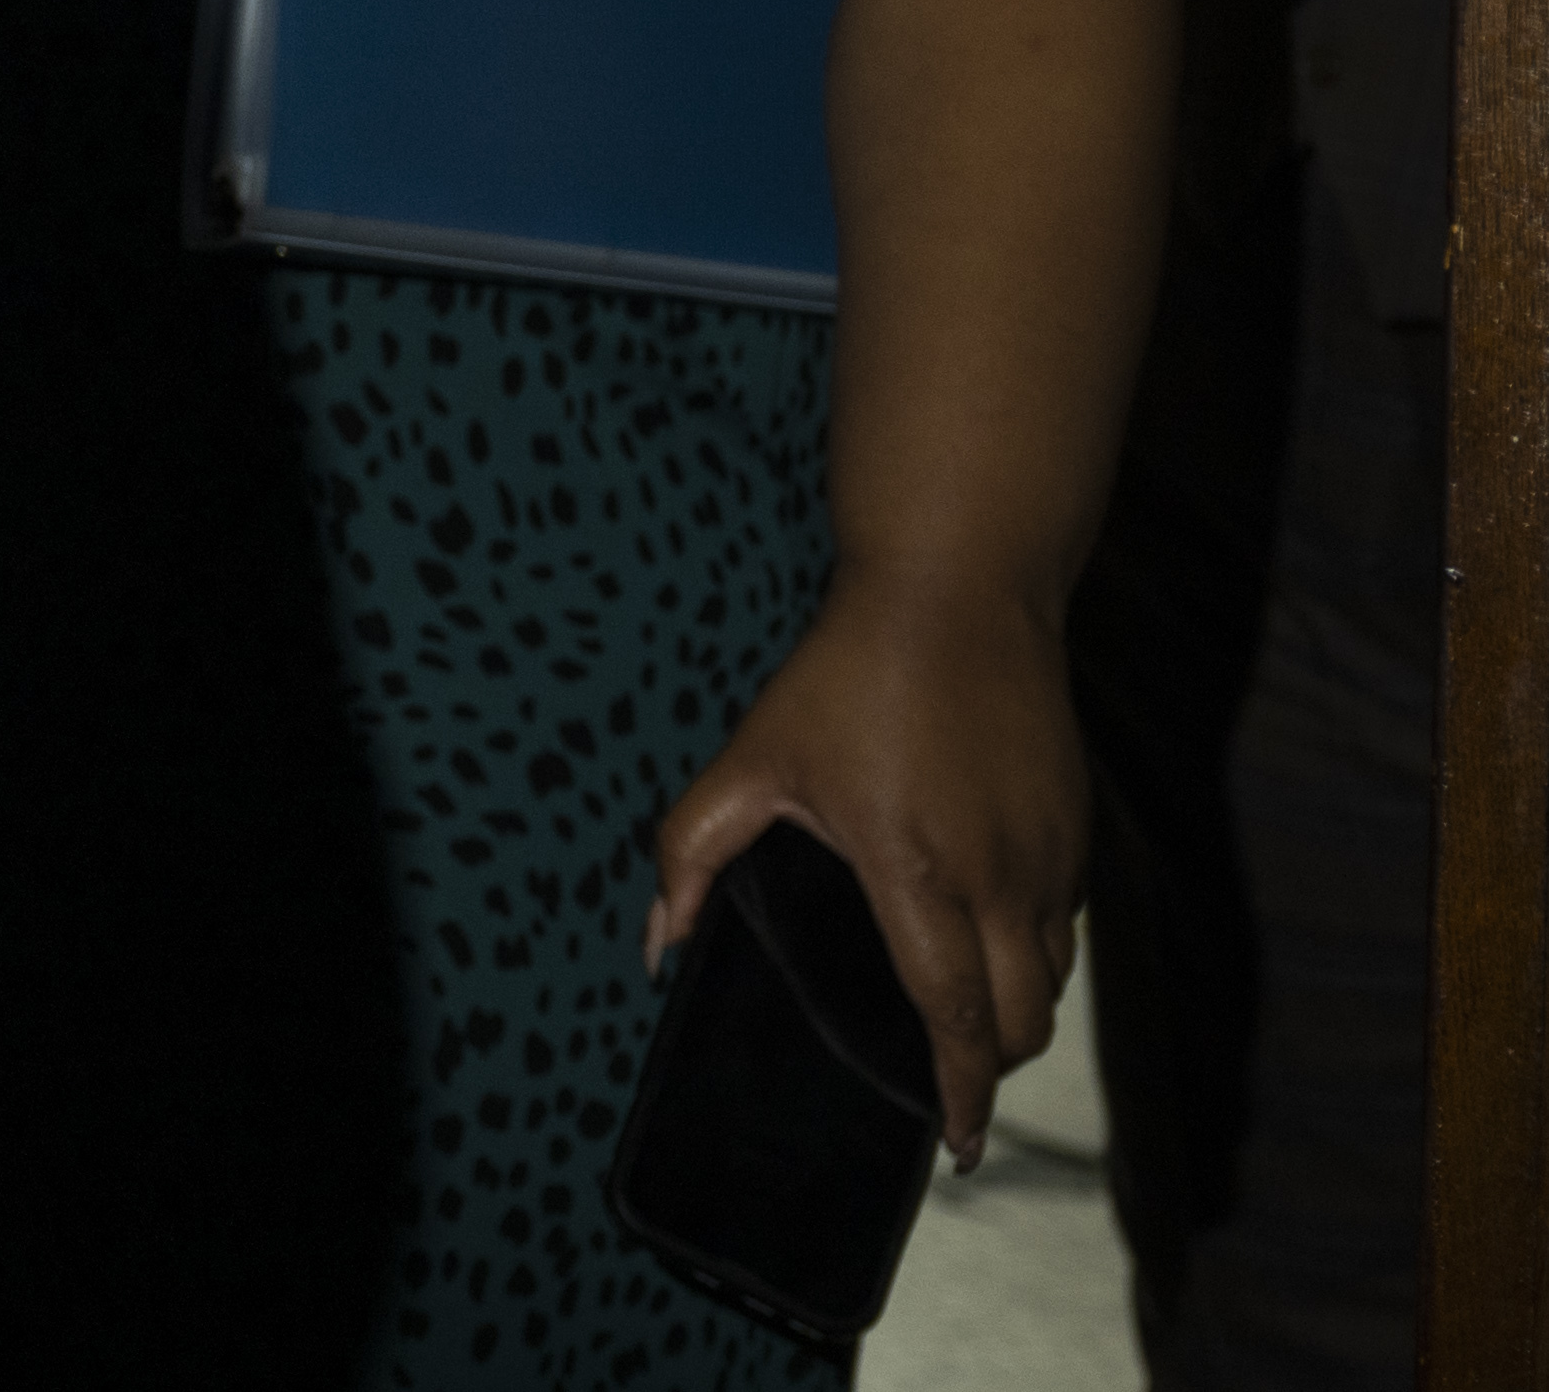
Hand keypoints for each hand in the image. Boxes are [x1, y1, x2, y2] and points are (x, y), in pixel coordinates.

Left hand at [647, 565, 1086, 1162]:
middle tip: (943, 1078)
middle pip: (1020, 1024)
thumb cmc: (847, 678)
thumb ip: (692, 851)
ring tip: (961, 1019)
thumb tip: (657, 941)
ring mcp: (1054, 858)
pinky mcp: (1081, 833)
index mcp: (919, 873)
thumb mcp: (753, 759)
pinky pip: (1068, 928)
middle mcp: (1003, 879)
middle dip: (985, 1065)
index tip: (954, 1144)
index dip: (956, 1091)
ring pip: (1053, 981)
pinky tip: (988, 943)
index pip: (952, 1016)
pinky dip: (1035, 957)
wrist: (960, 593)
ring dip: (1013, 1013)